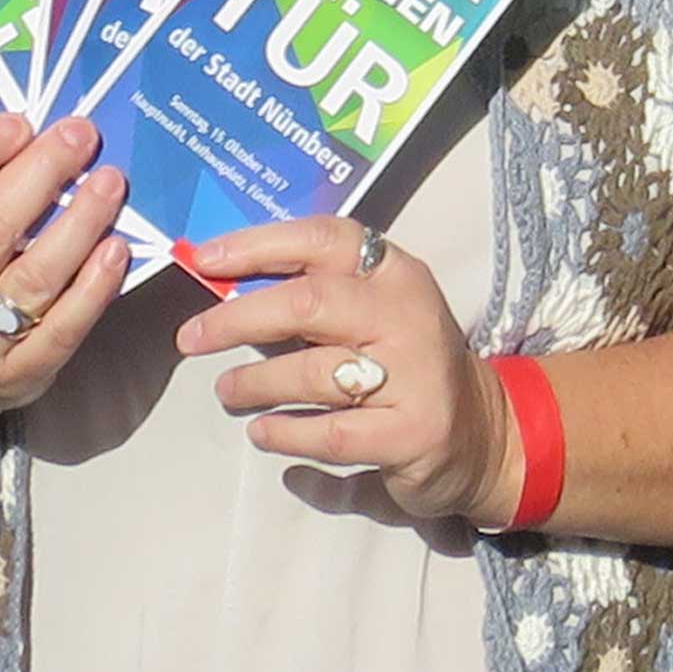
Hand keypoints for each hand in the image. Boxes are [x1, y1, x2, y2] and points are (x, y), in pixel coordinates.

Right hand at [0, 113, 133, 426]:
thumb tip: (34, 129)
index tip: (18, 124)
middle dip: (42, 173)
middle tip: (80, 135)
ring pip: (35, 276)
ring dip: (82, 221)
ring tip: (110, 181)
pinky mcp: (18, 375)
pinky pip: (66, 325)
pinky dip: (97, 283)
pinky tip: (116, 247)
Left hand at [174, 220, 519, 525]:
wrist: (480, 432)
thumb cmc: (404, 365)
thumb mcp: (373, 313)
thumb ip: (315, 295)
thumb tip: (222, 284)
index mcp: (395, 273)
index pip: (325, 238)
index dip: (259, 244)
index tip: (204, 259)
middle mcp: (408, 314)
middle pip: (310, 302)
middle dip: (238, 318)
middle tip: (192, 337)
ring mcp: (414, 374)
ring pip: (313, 372)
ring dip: (255, 383)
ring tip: (228, 391)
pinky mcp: (411, 432)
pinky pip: (329, 433)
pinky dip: (285, 433)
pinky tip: (264, 432)